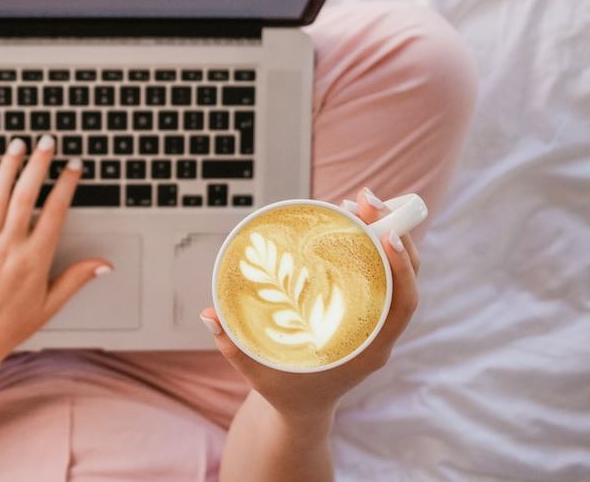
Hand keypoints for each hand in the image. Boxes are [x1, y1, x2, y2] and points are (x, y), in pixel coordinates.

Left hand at [0, 136, 111, 373]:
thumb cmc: (8, 327)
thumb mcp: (50, 305)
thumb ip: (76, 279)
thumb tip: (104, 265)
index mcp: (34, 260)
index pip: (55, 212)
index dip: (67, 185)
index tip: (74, 167)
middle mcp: (8, 247)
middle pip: (26, 196)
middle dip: (39, 165)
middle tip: (48, 142)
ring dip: (8, 167)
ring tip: (17, 144)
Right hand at [201, 187, 420, 420]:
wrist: (303, 410)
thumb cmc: (285, 392)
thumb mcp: (257, 373)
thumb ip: (232, 346)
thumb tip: (208, 314)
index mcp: (368, 350)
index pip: (402, 305)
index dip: (401, 269)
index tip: (387, 236)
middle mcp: (379, 332)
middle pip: (403, 277)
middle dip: (393, 232)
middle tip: (365, 200)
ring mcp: (375, 320)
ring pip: (394, 270)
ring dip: (382, 232)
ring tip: (356, 202)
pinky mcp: (364, 310)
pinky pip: (377, 274)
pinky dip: (368, 246)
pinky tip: (348, 222)